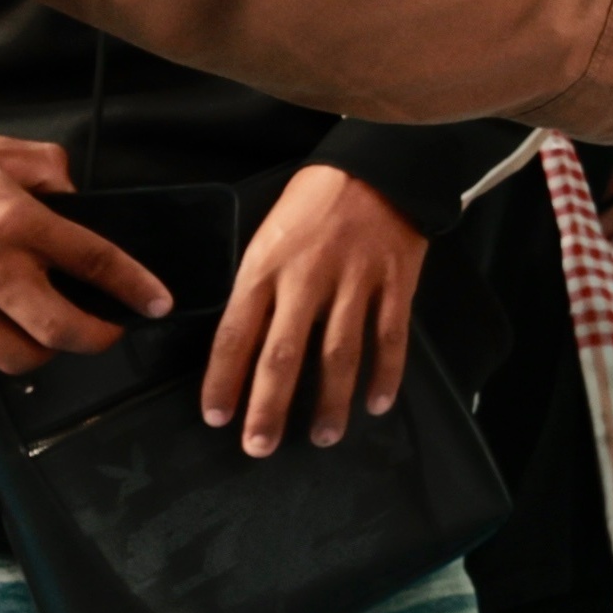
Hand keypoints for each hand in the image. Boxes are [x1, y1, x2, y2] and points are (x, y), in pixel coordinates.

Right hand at [0, 134, 174, 374]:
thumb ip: (43, 166)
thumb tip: (72, 192)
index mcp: (15, 224)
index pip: (95, 261)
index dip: (136, 287)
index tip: (158, 303)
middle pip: (62, 330)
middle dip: (97, 338)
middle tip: (107, 331)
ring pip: (18, 357)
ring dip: (44, 352)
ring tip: (49, 335)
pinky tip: (0, 340)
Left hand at [201, 168, 427, 454]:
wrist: (378, 167)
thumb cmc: (314, 202)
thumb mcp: (268, 234)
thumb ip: (259, 286)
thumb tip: (245, 344)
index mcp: (266, 266)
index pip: (236, 332)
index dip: (224, 379)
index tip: (216, 416)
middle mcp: (307, 278)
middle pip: (283, 353)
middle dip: (269, 406)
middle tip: (258, 446)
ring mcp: (354, 282)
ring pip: (339, 352)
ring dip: (330, 400)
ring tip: (323, 437)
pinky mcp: (395, 283)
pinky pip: (390, 336)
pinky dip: (385, 373)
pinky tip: (377, 403)